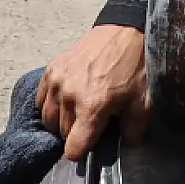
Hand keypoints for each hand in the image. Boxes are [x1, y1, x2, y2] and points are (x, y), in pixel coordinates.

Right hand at [35, 24, 152, 160]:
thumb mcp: (143, 101)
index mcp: (92, 106)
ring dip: (61, 121)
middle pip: (62, 132)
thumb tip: (125, 146)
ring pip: (48, 117)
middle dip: (75, 133)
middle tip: (92, 124)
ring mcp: (57, 80)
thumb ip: (133, 129)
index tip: (88, 147)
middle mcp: (69, 95)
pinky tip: (65, 100)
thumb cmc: (135, 66)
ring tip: (77, 113)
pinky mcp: (51, 68)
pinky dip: (50, 104)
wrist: (125, 31)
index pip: (73, 147)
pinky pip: (41, 98)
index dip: (81, 152)